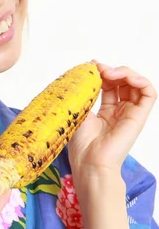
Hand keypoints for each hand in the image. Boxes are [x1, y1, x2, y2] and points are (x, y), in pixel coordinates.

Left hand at [68, 61, 156, 178]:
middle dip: (112, 70)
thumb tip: (90, 66)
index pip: (109, 84)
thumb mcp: (80, 110)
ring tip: (110, 73)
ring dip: (125, 72)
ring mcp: (130, 113)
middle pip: (123, 82)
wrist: (90, 162)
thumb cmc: (82, 144)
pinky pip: (149, 93)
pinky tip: (126, 78)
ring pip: (137, 84)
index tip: (91, 66)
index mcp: (106, 112)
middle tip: (99, 70)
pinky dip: (140, 80)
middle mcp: (120, 111)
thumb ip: (86, 89)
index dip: (102, 72)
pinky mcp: (140, 116)